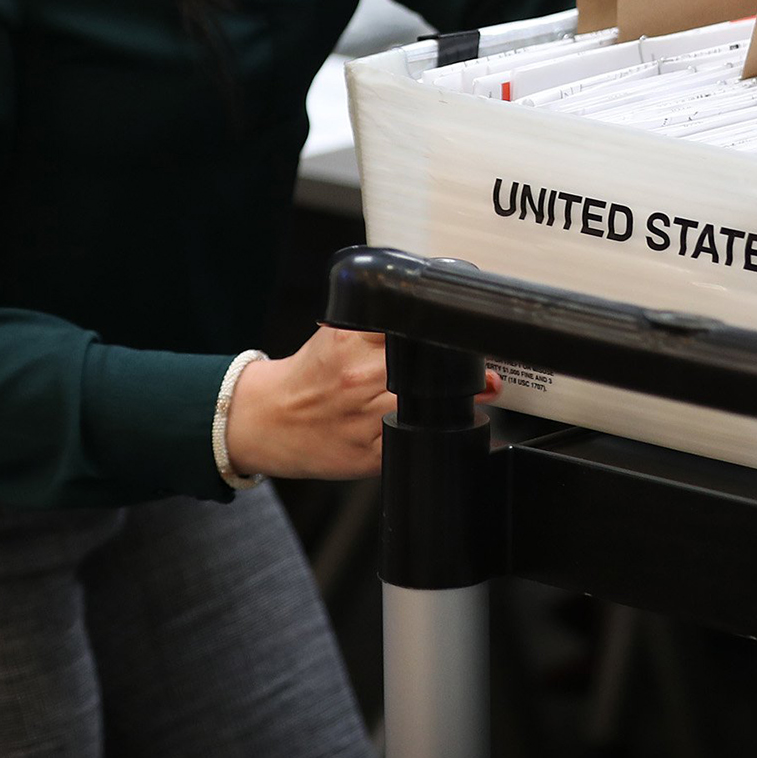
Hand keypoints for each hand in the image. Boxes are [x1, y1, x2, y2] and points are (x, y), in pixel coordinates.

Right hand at [221, 328, 500, 481]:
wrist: (265, 420)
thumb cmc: (307, 377)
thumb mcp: (337, 334)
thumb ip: (378, 322)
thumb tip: (431, 304)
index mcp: (351, 340)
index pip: (414, 329)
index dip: (449, 336)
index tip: (474, 337)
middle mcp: (358, 377)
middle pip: (428, 370)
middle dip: (466, 372)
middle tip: (491, 372)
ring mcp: (364, 417)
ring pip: (428, 407)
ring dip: (460, 403)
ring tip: (481, 396)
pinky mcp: (368, 453)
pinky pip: (415, 442)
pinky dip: (438, 434)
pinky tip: (450, 426)